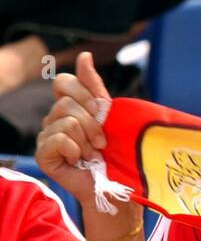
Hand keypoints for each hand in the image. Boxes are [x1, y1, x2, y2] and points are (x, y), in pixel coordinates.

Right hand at [34, 52, 111, 205]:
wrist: (117, 185)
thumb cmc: (115, 151)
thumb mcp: (109, 114)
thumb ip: (94, 86)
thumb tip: (84, 55)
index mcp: (69, 106)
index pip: (64, 82)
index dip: (85, 94)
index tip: (103, 112)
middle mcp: (53, 118)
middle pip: (66, 103)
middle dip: (92, 122)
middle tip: (102, 142)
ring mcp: (46, 136)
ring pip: (66, 121)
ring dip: (87, 140)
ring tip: (94, 155)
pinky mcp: (43, 154)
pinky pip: (58, 139)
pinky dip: (76, 150)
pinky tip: (80, 160)